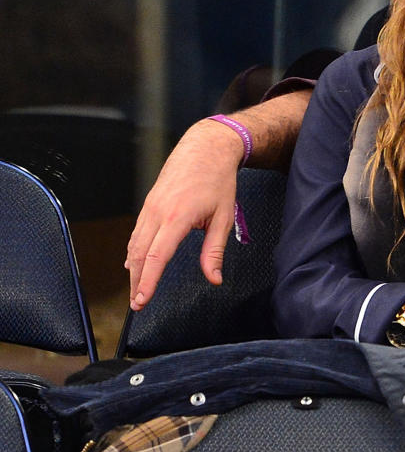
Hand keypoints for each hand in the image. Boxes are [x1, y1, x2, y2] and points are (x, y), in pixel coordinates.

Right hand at [125, 119, 243, 310]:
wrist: (206, 148)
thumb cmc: (218, 181)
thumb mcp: (224, 217)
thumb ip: (215, 251)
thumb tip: (214, 279)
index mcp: (177, 218)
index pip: (156, 257)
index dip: (147, 282)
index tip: (141, 300)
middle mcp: (158, 213)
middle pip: (140, 255)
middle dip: (136, 281)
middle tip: (137, 304)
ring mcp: (150, 207)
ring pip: (135, 244)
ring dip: (133, 268)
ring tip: (136, 289)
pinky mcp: (149, 204)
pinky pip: (137, 232)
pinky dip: (134, 251)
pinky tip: (134, 263)